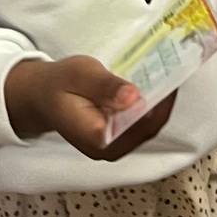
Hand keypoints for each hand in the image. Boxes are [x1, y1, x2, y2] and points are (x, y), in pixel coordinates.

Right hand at [3, 56, 177, 160]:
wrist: (42, 97)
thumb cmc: (59, 84)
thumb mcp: (80, 75)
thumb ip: (105, 86)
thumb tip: (133, 97)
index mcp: (99, 138)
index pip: (144, 123)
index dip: (163, 100)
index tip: (174, 73)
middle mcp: (109, 150)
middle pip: (150, 127)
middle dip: (164, 99)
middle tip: (174, 67)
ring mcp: (113, 147)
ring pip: (148, 126)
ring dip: (160, 101)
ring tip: (168, 72)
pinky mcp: (116, 140)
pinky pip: (140, 124)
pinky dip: (150, 105)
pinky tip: (154, 84)